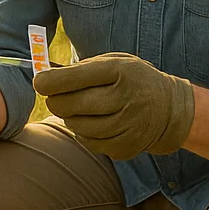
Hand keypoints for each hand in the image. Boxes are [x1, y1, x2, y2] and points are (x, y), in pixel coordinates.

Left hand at [32, 53, 194, 160]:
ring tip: (76, 108)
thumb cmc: (131, 80)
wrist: (169, 109)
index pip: (76, 77)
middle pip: (72, 105)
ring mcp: (128, 126)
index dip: (50, 81)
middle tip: (54, 97)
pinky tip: (92, 122)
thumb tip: (44, 77)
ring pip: (77, 126)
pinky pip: (89, 142)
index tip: (39, 82)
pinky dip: (83, 133)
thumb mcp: (114, 62)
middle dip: (55, 101)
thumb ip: (82, 68)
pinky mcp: (126, 147)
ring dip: (68, 117)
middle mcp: (126, 98)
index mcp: (121, 71)